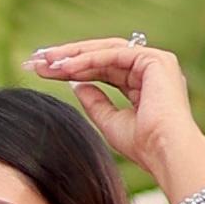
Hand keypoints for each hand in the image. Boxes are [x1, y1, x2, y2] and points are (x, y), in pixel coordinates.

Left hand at [30, 38, 204, 203]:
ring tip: (46, 61)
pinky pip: (114, 53)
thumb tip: (76, 84)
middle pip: (102, 56)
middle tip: (37, 59)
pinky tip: (65, 67)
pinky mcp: (155, 59)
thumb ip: (95, 102)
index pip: (103, 69)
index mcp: (144, 84)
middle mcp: (151, 69)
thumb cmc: (144, 146)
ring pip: (106, 51)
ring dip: (74, 55)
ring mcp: (156, 61)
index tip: (44, 70)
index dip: (73, 69)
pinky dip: (88, 59)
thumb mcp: (110, 123)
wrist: (166, 153)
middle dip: (68, 57)